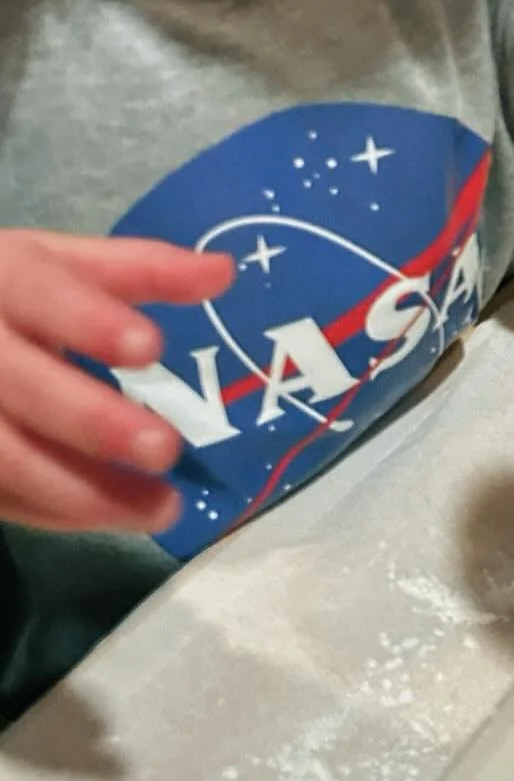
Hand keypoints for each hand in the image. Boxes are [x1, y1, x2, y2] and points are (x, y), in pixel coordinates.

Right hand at [0, 232, 232, 532]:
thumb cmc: (14, 293)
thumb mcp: (68, 264)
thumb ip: (146, 269)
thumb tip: (225, 271)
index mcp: (8, 280)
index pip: (42, 295)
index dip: (91, 323)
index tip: (150, 349)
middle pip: (24, 388)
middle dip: (94, 422)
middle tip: (166, 449)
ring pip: (8, 458)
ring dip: (84, 491)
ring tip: (162, 506)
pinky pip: (2, 495)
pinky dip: (57, 511)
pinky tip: (115, 515)